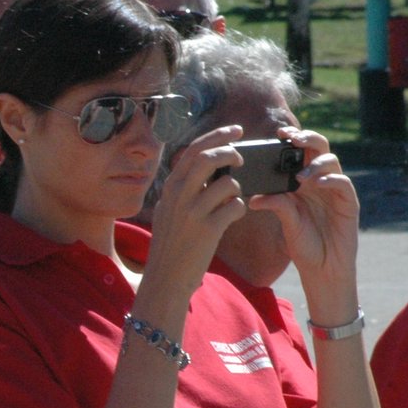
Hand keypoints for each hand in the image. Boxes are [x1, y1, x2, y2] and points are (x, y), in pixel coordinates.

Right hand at [146, 125, 247, 293]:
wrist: (166, 277)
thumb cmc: (172, 244)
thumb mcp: (170, 210)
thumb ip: (185, 188)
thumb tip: (212, 166)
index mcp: (170, 187)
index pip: (194, 150)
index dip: (217, 136)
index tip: (236, 130)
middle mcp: (179, 196)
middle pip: (210, 158)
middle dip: (231, 152)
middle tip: (242, 158)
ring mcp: (193, 212)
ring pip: (228, 183)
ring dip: (237, 188)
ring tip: (231, 200)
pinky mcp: (208, 229)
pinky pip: (235, 206)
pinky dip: (239, 208)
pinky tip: (232, 216)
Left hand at [249, 127, 359, 299]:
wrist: (323, 269)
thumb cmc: (303, 244)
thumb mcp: (286, 223)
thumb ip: (276, 205)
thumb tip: (254, 198)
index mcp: (302, 182)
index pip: (299, 152)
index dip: (291, 139)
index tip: (277, 134)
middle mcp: (320, 181)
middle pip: (319, 148)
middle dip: (306, 138)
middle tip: (291, 138)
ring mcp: (336, 190)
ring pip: (332, 161)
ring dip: (315, 163)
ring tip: (300, 176)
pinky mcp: (349, 203)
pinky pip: (342, 183)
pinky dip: (330, 179)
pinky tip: (317, 183)